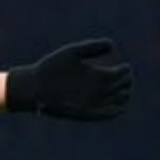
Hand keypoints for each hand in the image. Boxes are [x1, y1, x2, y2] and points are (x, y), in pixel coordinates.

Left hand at [6, 39, 132, 120]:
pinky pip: (104, 114)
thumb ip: (92, 47)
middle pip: (122, 88)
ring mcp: (91, 101)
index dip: (126, 72)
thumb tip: (113, 45)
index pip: (121, 74)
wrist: (34, 85)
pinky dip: (113, 112)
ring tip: (120, 93)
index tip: (123, 69)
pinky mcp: (84, 113)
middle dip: (126, 84)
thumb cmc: (50, 67)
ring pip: (116, 102)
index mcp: (95, 73)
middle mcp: (95, 88)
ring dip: (122, 98)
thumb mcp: (72, 53)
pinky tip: (119, 106)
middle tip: (120, 81)